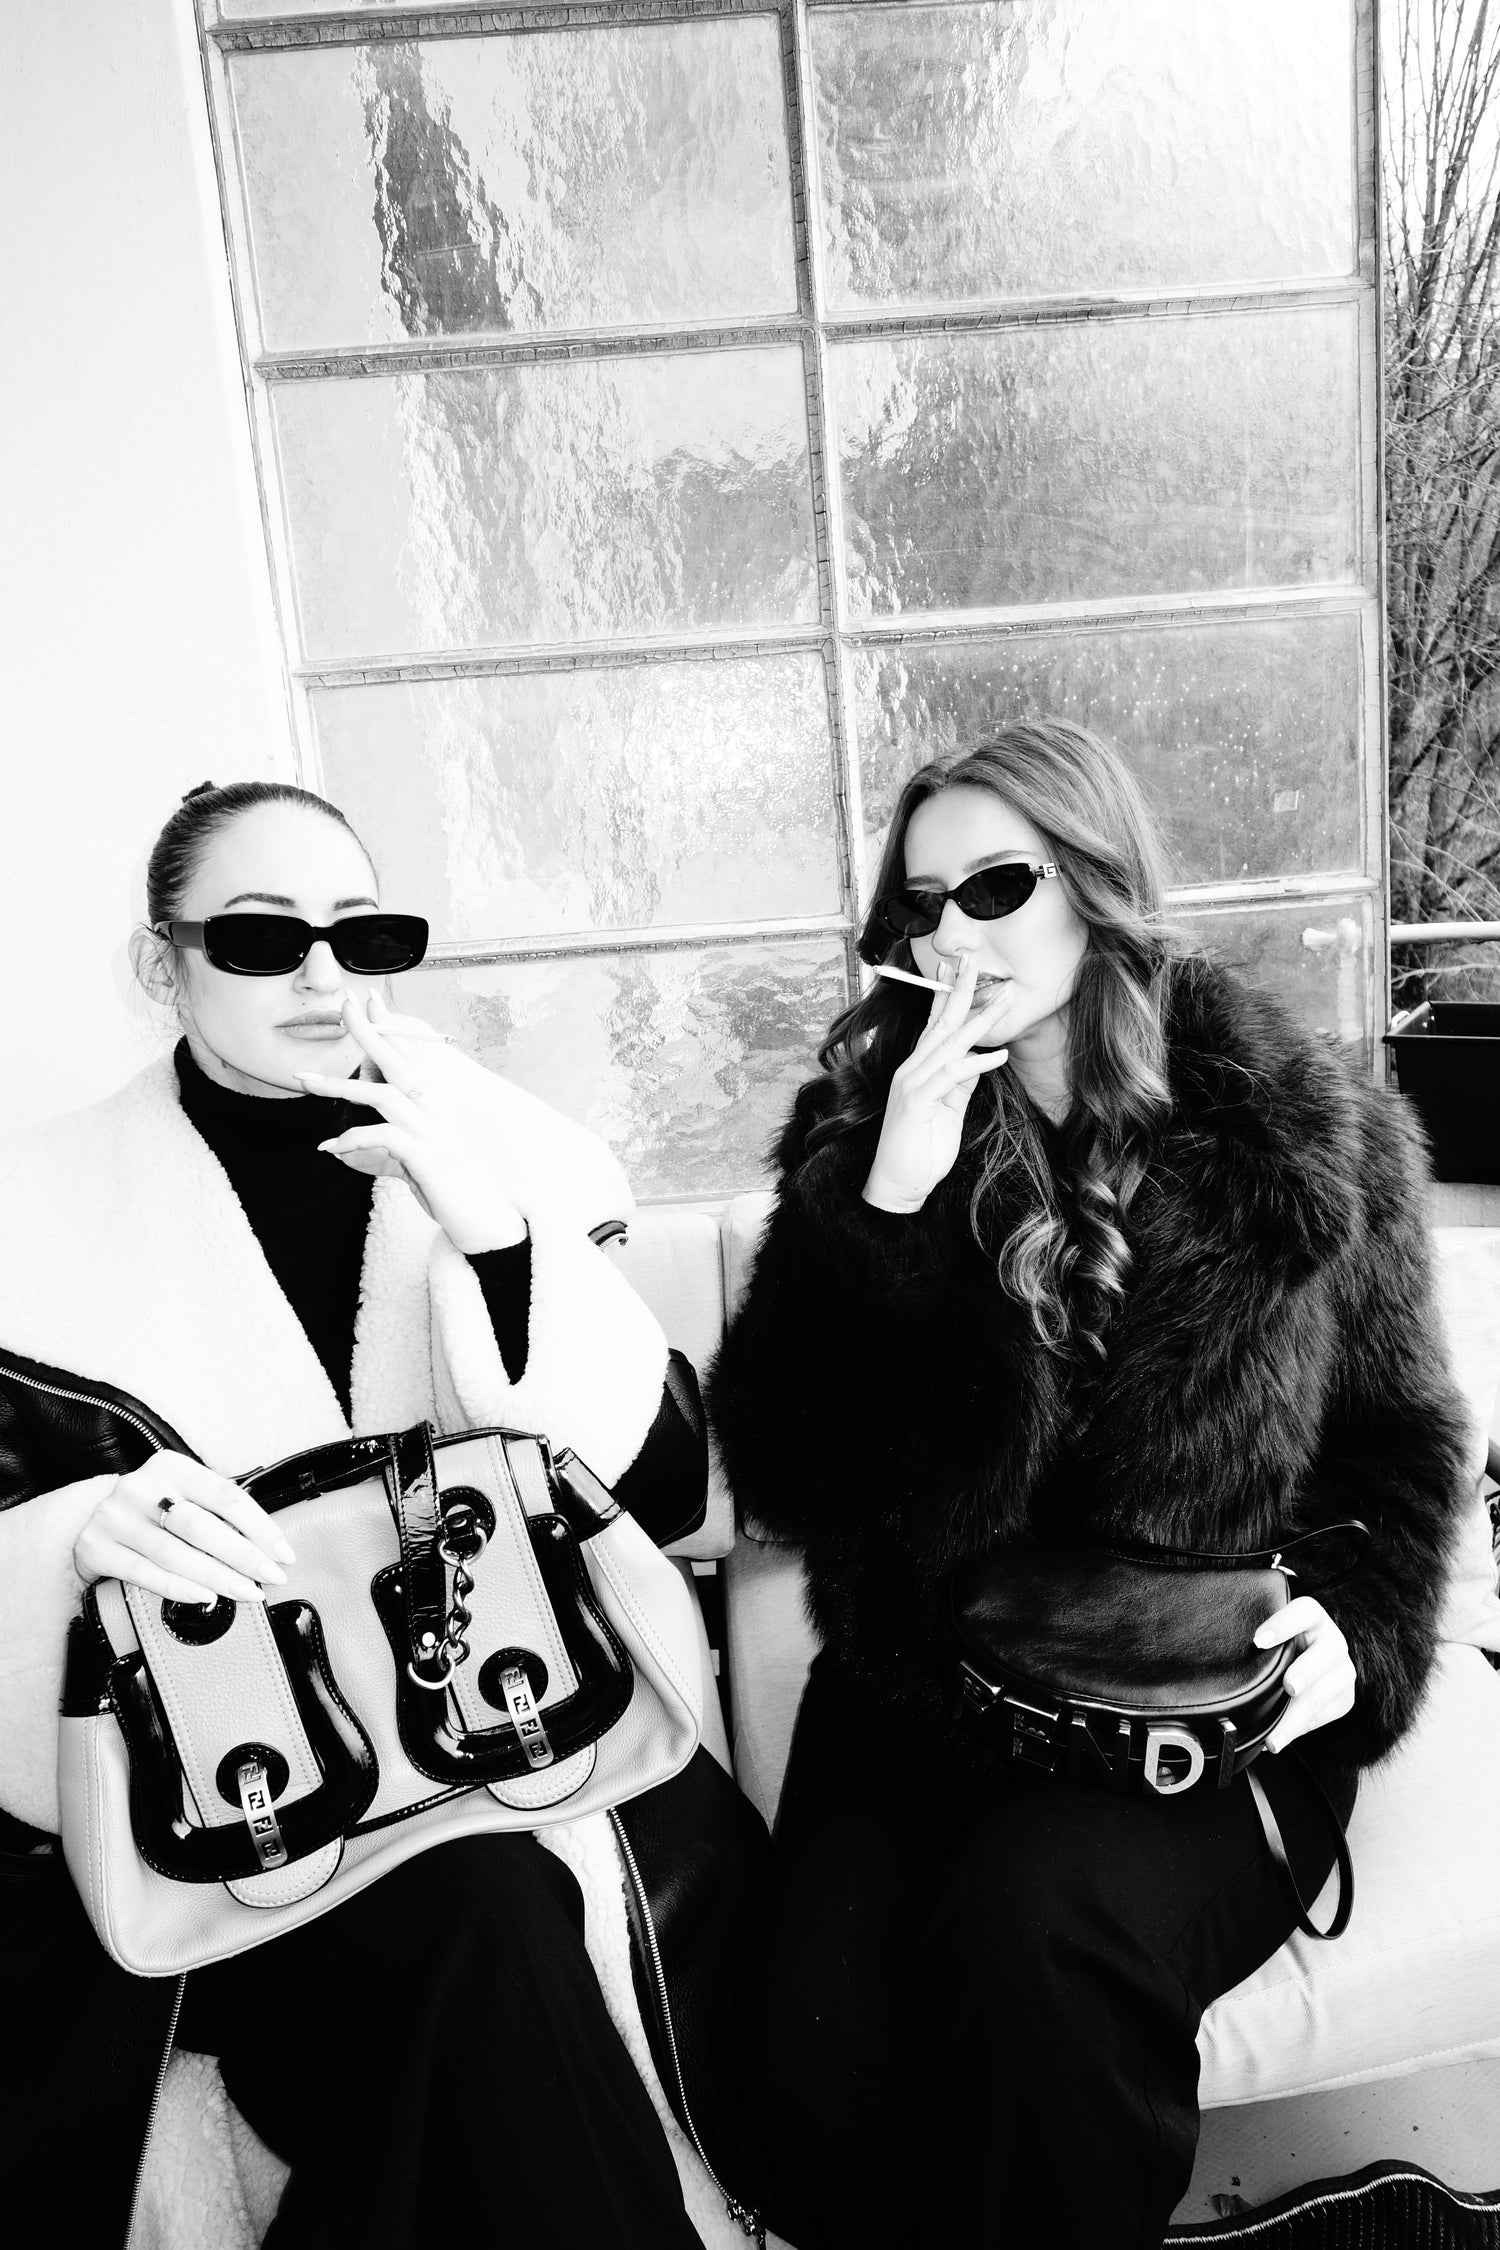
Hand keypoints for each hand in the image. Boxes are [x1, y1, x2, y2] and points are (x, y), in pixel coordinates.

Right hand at [74, 1450, 294, 1605]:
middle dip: (243, 1556)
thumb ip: (216, 1512)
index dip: (260, 1527)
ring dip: (217, 1577)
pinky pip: (144, 1573)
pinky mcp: (96, 1548)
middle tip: (271, 1577)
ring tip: (246, 1592)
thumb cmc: (152, 1510)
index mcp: (171, 1466)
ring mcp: (115, 1518)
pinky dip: (179, 1588)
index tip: (283, 1553)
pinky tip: (206, 1597)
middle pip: (201, 1527)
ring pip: (175, 1554)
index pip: (225, 1496)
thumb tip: (268, 1547)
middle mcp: (141, 1487)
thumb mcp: (182, 1496)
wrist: (88, 1520)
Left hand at [295, 992, 527, 1252]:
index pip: (404, 1059)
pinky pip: (384, 1136)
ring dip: (339, 1085)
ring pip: (382, 1094)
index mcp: (430, 1107)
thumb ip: (378, 1149)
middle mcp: (432, 1111)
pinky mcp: (428, 1157)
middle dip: (367, 1031)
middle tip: (344, 1004)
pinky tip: (331, 1148)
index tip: (367, 1002)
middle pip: (395, 1061)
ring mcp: (431, 1132)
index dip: (386, 1029)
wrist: (486, 1222)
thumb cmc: (450, 1191)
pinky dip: (353, 1139)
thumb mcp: (410, 1163)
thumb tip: (337, 1146)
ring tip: (304, 1079)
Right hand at [862, 955, 1009, 1212]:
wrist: (900, 1185)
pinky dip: (976, 1063)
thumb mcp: (948, 1110)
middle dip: (961, 991)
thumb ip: (960, 1083)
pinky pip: (951, 1075)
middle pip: (940, 1022)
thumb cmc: (922, 1150)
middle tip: (976, 961)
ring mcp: (912, 1083)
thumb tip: (980, 1058)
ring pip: (948, 1042)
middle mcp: (912, 1069)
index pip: (935, 1023)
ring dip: (978, 1020)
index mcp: (918, 1068)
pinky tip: (997, 1055)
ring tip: (1003, 1001)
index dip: (948, 994)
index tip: (962, 968)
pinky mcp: (917, 1101)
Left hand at [1253, 1596, 1356, 1753]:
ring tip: (1274, 1737)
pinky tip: (1281, 1737)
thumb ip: (1259, 1642)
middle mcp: (1333, 1642)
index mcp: (1314, 1619)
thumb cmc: (1281, 1649)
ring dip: (1298, 1717)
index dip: (1284, 1623)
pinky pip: (1324, 1715)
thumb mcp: (1273, 1638)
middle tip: (1288, 1687)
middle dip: (1306, 1671)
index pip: (1305, 1611)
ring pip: (1325, 1692)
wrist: (1309, 1666)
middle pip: (1325, 1653)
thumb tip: (1216, 1658)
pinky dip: (1300, 1729)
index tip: (1258, 1640)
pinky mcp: (1344, 1698)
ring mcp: (1342, 1671)